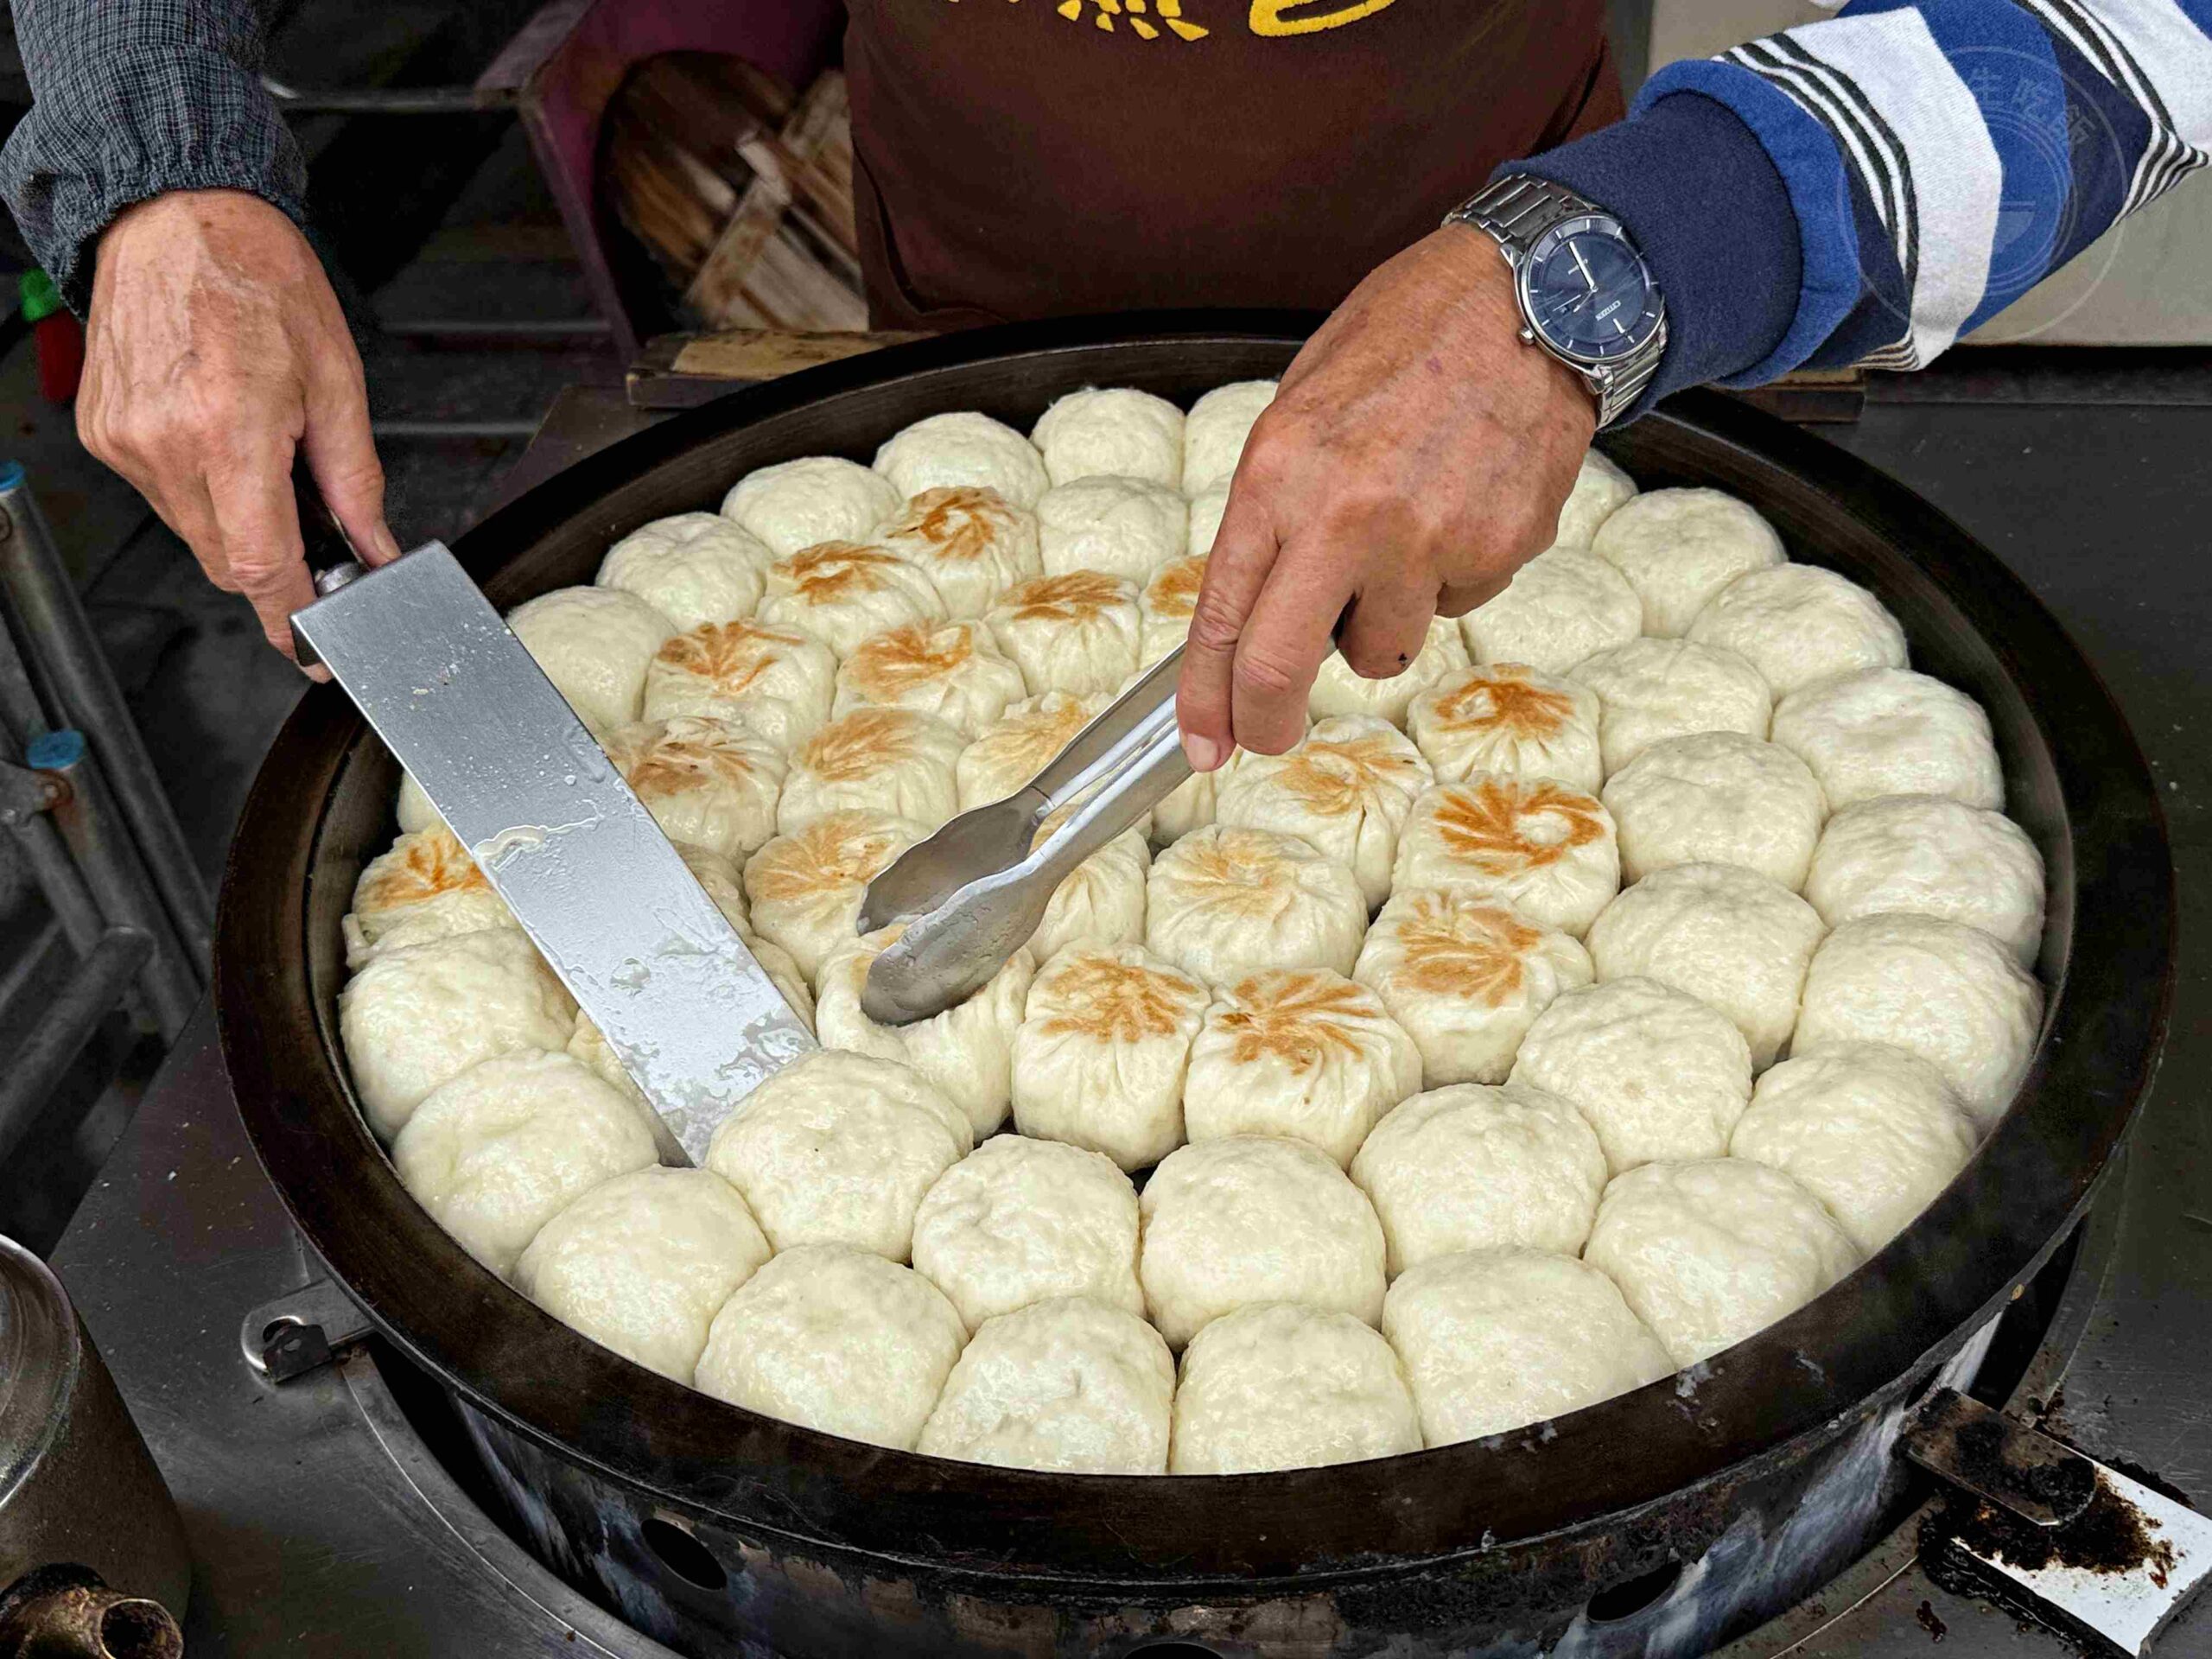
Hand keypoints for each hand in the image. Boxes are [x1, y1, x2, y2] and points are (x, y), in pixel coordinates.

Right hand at [77, 190, 398, 670]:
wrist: (176, 218)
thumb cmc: (257, 281)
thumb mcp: (337, 382)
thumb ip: (355, 481)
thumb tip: (374, 547)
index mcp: (231, 431)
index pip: (259, 565)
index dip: (289, 619)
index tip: (312, 648)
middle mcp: (167, 443)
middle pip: (226, 560)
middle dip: (272, 558)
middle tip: (304, 515)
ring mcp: (127, 440)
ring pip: (193, 532)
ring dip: (234, 518)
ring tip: (256, 445)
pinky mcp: (104, 432)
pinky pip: (161, 494)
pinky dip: (197, 484)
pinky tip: (215, 429)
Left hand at [1177, 224, 1596, 763]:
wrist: (1531, 295)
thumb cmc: (1408, 339)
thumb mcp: (1301, 408)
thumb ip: (1275, 512)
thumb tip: (1251, 615)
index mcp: (1280, 473)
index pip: (1222, 617)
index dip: (1206, 698)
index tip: (1204, 743)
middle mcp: (1347, 516)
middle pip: (1282, 667)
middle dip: (1266, 719)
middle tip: (1266, 733)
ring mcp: (1429, 541)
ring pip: (1381, 650)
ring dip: (1375, 622)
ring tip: (1399, 536)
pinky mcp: (1498, 553)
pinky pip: (1454, 605)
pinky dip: (1447, 577)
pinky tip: (1461, 505)